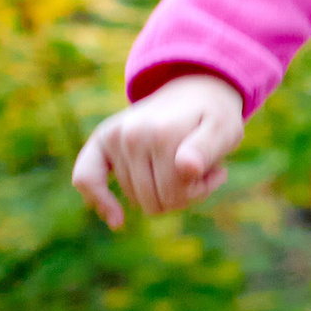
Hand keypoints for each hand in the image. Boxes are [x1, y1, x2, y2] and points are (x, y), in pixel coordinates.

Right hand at [72, 70, 245, 229]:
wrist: (194, 91)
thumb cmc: (213, 117)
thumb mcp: (225, 129)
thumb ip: (209, 148)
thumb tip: (187, 168)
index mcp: (162, 134)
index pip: (175, 195)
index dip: (198, 191)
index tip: (215, 172)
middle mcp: (132, 135)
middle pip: (154, 202)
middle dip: (179, 196)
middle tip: (196, 171)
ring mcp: (114, 137)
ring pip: (137, 199)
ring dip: (160, 192)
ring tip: (177, 166)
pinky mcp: (101, 140)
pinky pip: (85, 178)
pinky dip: (100, 200)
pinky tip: (116, 220)